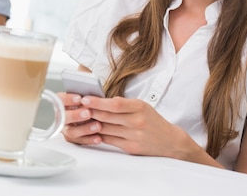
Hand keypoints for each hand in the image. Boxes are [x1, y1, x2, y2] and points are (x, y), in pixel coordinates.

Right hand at [58, 92, 103, 145]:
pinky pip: (79, 141)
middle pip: (63, 117)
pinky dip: (89, 139)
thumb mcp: (86, 97)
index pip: (59, 99)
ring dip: (84, 129)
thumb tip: (89, 97)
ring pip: (71, 132)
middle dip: (75, 116)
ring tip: (97, 126)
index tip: (79, 99)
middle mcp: (61, 116)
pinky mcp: (73, 138)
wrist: (91, 112)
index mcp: (61, 102)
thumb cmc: (87, 102)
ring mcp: (66, 128)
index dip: (68, 99)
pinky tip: (98, 137)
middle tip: (88, 113)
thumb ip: (85, 98)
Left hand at [66, 95, 202, 159]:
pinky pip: (109, 140)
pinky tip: (91, 130)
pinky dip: (98, 134)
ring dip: (91, 123)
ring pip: (105, 128)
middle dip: (90, 112)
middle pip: (107, 117)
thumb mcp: (142, 106)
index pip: (114, 104)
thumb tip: (101, 100)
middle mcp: (136, 121)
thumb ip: (123, 104)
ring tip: (80, 118)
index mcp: (139, 107)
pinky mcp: (129, 147)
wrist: (169, 141)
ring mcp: (133, 136)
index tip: (85, 99)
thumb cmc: (153, 121)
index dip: (97, 102)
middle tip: (77, 108)